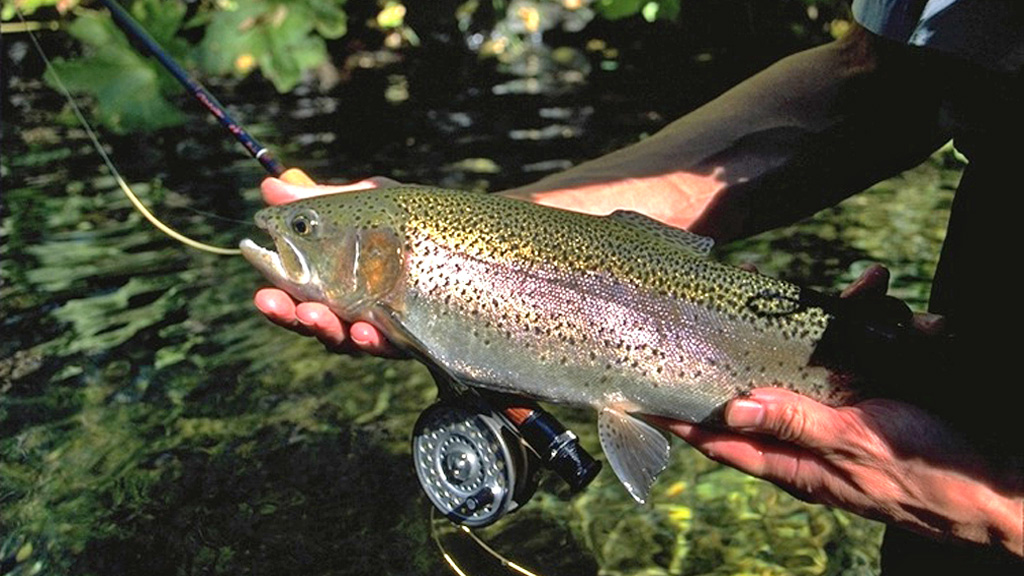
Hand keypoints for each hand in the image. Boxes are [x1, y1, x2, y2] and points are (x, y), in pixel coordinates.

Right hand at [253, 176, 403, 356]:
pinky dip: (376, 340)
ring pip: (349, 341)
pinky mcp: (421, 339)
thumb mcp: (370, 203)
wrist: (486, 242)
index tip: (262, 291)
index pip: (301, 298)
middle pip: (318, 324)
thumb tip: (269, 184)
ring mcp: (390, 328)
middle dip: (292, 317)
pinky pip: (394, 347)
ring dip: (327, 330)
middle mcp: (360, 311)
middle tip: (272, 303)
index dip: (279, 299)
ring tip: (314, 314)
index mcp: (339, 284)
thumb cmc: (419, 223)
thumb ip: (321, 199)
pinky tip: (365, 329)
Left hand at [651, 265, 1022, 556]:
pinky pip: (848, 356)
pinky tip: (871, 293)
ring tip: (792, 285)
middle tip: (710, 312)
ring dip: (798, 326)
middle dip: (730, 352)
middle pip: (750, 395)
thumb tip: (733, 405)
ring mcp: (833, 420)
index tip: (639, 397)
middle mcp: (803, 441)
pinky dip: (857, 323)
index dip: (677, 419)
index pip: (717, 438)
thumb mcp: (858, 446)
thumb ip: (798, 425)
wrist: (991, 485)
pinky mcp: (866, 401)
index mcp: (792, 463)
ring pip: (797, 367)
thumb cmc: (925, 475)